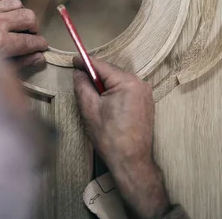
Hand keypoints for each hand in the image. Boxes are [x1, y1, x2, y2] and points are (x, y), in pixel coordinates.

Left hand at [0, 0, 47, 68]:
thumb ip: (19, 62)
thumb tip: (39, 57)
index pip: (30, 41)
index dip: (40, 44)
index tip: (42, 46)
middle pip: (28, 17)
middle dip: (33, 28)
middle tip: (30, 35)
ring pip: (16, 3)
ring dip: (20, 13)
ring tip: (16, 23)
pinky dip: (6, 0)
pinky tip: (6, 10)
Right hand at [73, 56, 170, 218]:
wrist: (132, 162)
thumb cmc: (110, 138)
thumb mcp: (90, 109)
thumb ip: (83, 86)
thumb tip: (79, 72)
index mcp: (127, 82)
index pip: (101, 65)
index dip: (85, 62)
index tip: (74, 59)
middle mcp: (140, 83)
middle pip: (111, 73)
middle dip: (95, 76)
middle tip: (79, 80)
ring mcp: (145, 93)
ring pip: (119, 82)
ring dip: (105, 86)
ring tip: (92, 98)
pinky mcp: (146, 103)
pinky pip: (127, 90)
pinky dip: (115, 93)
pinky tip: (106, 105)